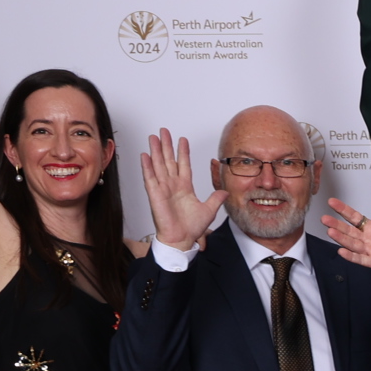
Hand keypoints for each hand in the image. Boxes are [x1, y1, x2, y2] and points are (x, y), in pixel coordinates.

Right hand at [139, 129, 223, 250]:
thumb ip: (215, 199)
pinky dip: (147, 166)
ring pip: (158, 165)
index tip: (182, 139)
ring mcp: (163, 189)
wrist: (181, 240)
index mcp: (185, 188)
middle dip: (167, 145)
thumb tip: (224, 191)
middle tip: (164, 131)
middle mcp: (173, 185)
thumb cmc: (191, 228)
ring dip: (156, 151)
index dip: (183, 152)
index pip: (183, 165)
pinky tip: (145, 155)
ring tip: (154, 137)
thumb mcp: (209, 210)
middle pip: (169, 160)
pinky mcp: (155, 195)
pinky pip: (150, 178)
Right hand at [322, 185, 370, 281]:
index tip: (332, 202)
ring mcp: (370, 251)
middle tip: (325, 218)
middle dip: (337, 225)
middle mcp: (368, 239)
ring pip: (352, 244)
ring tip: (330, 231)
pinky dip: (351, 256)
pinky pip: (361, 259)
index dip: (343, 210)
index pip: (354, 217)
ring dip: (341, 238)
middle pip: (349, 231)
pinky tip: (342, 251)